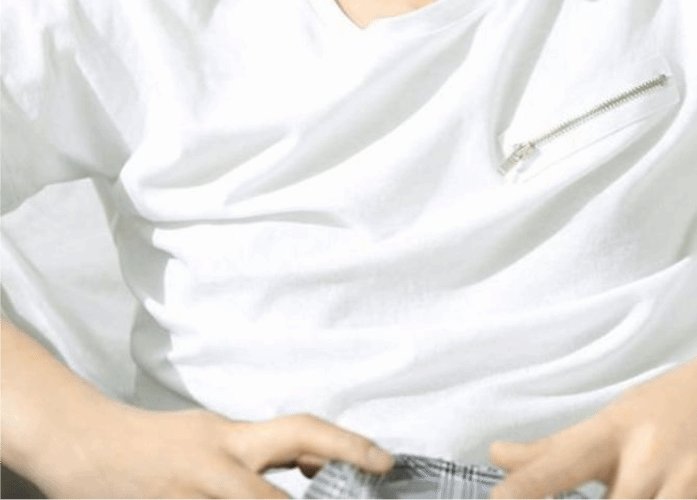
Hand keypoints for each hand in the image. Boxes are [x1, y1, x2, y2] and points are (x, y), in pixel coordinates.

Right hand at [31, 406, 393, 499]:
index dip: (347, 447)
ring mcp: (190, 499)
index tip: (385, 463)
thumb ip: (268, 451)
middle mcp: (215, 468)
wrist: (81, 446)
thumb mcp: (217, 437)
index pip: (302, 433)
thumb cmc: (156, 443)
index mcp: (231, 439)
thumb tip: (322, 461)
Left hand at [489, 303, 696, 499]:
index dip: (524, 490)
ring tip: (652, 491)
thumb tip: (497, 454)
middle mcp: (650, 452)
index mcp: (616, 428)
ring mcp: (692, 480)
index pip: (558, 463)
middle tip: (622, 488)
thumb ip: (558, 449)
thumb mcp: (619, 416)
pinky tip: (679, 497)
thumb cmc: (679, 404)